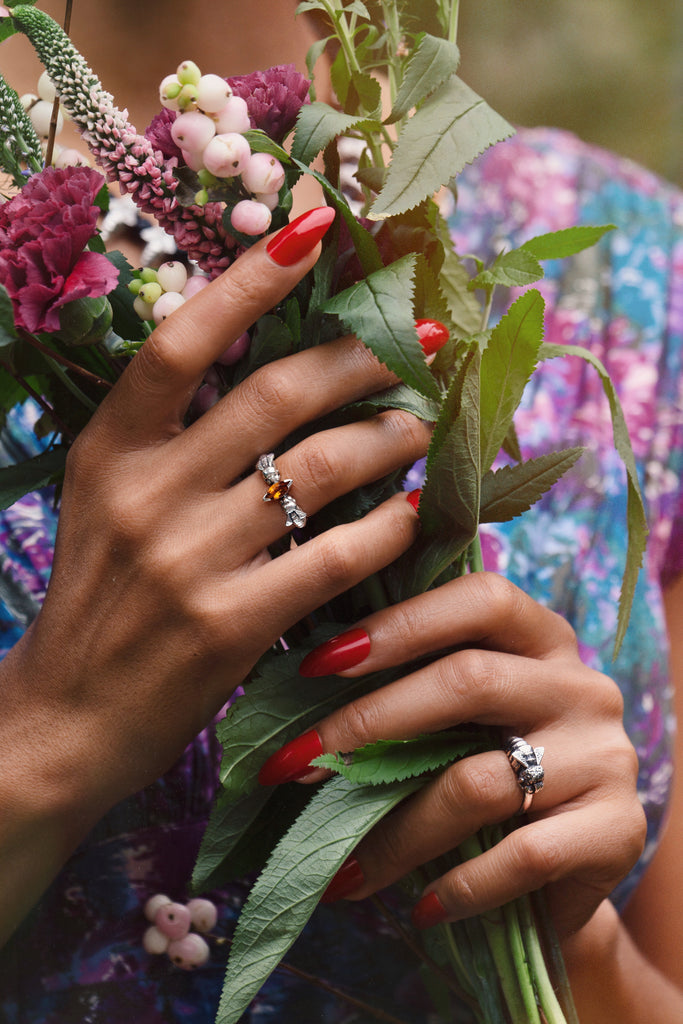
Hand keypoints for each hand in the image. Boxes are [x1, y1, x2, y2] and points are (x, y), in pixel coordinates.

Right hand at [2, 209, 430, 820]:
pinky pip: (335, 557)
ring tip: (424, 426)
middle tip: (418, 339)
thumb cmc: (102, 601)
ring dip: (388, 438)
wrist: (67, 716)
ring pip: (319, 469)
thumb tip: (279, 383)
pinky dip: (387, 528)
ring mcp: (187, 561)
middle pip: (274, 396)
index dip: (251, 281)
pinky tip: (414, 514)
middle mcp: (145, 494)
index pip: (180, 343)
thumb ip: (174, 444)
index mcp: (110, 450)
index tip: (318, 231)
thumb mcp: (109, 503)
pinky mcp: (229, 626)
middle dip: (360, 358)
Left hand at [260, 571, 645, 936]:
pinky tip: (420, 909)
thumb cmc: (487, 770)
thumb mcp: (458, 716)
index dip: (396, 623)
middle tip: (293, 766)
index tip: (315, 663)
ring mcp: (606, 754)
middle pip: (469, 681)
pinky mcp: (619, 829)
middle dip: (368, 723)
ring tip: (341, 867)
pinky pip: (522, 855)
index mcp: (541, 636)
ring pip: (480, 781)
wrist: (566, 870)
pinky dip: (460, 886)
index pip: (478, 599)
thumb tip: (300, 676)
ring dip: (396, 830)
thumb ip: (412, 682)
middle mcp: (580, 683)